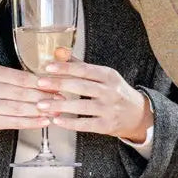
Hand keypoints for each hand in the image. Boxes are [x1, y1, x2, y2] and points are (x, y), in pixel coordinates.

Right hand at [0, 65, 53, 139]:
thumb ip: (19, 79)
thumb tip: (48, 83)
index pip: (21, 77)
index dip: (41, 83)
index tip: (56, 86)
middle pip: (22, 93)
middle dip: (44, 97)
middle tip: (60, 99)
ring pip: (20, 108)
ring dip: (40, 111)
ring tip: (55, 111)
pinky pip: (15, 122)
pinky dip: (31, 122)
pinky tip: (43, 121)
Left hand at [35, 48, 152, 142]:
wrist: (138, 114)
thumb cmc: (115, 92)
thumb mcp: (103, 75)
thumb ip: (80, 65)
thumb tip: (59, 52)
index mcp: (108, 75)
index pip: (84, 69)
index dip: (65, 67)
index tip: (48, 67)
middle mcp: (109, 91)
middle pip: (81, 86)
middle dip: (59, 84)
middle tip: (40, 83)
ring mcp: (108, 109)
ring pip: (81, 106)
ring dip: (60, 105)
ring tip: (42, 104)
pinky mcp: (106, 126)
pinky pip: (85, 124)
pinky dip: (69, 123)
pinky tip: (56, 120)